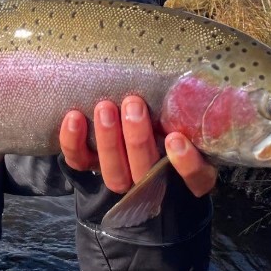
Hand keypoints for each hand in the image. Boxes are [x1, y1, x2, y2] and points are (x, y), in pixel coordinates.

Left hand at [59, 95, 216, 197]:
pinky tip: (74, 118)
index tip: (175, 138)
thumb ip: (185, 111)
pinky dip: (73, 142)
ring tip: (105, 108)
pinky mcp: (91, 168)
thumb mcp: (182, 118)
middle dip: (137, 139)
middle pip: (146, 173)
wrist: (129, 134)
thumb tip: (188, 87)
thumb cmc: (166, 118)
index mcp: (186, 173)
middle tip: (133, 104)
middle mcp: (155, 183)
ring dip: (108, 140)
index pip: (196, 179)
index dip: (187, 164)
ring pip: (114, 174)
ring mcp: (122, 178)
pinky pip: (80, 163)